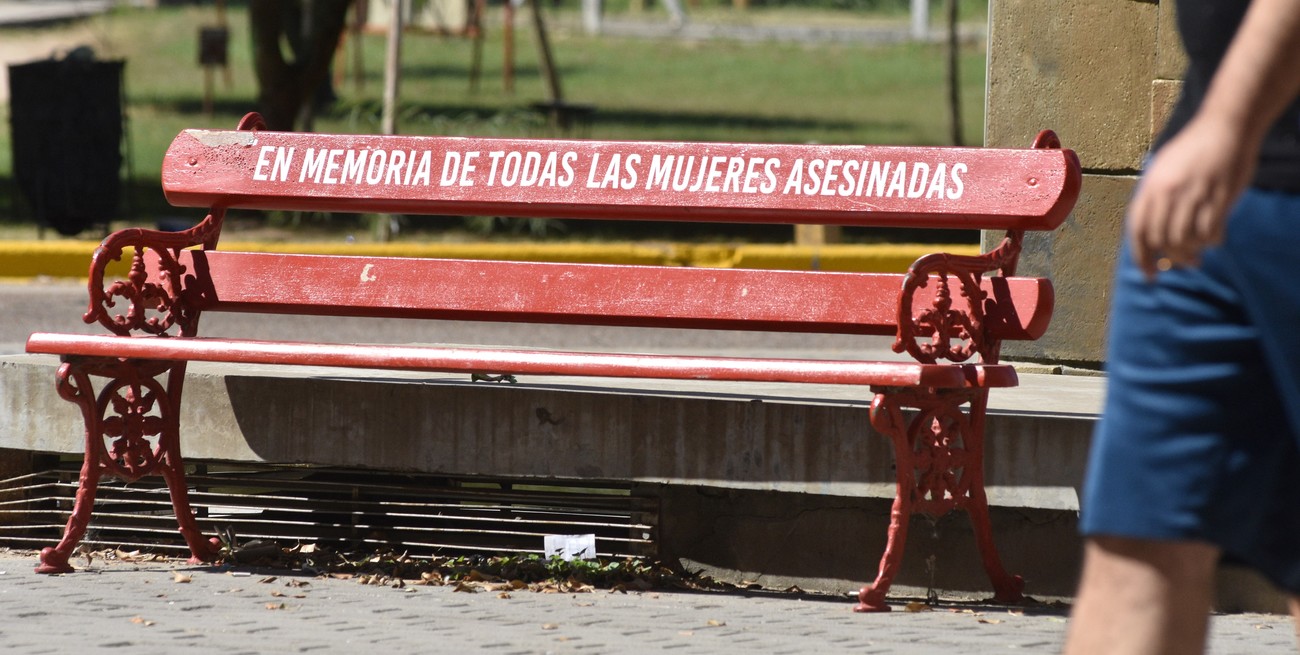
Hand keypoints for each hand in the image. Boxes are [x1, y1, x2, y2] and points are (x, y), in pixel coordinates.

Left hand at [1127, 116, 1256, 278]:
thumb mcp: (1162, 169)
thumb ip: (1155, 198)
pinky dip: (1212, 241)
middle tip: (1185, 263)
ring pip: (1184, 239)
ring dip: (1192, 252)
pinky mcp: (1218, 195)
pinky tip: (1216, 239)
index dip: (1141, 256)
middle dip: (1172, 258)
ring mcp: (1193, 194)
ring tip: (1200, 253)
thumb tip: (1153, 235)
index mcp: (1150, 187)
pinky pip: (1210, 231)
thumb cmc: (1192, 149)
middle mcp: (1168, 192)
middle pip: (1161, 239)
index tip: (1148, 274)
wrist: (1224, 126)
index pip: (1138, 230)